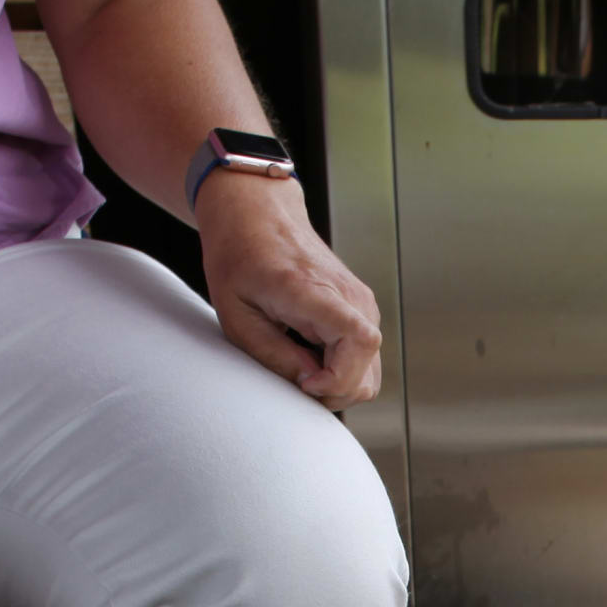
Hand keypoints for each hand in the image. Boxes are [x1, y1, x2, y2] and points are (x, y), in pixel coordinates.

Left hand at [195, 175, 383, 407]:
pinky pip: (364, 354)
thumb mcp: (236, 316)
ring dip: (339, 382)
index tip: (305, 383)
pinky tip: (311, 356)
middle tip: (296, 384)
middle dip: (335, 391)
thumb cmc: (238, 259)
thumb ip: (275, 355)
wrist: (256, 215)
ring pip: (370, 367)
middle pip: (368, 368)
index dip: (338, 377)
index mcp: (313, 290)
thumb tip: (309, 384)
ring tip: (301, 369)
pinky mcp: (361, 306)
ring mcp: (360, 299)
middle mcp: (348, 294)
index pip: (360, 341)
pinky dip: (342, 368)